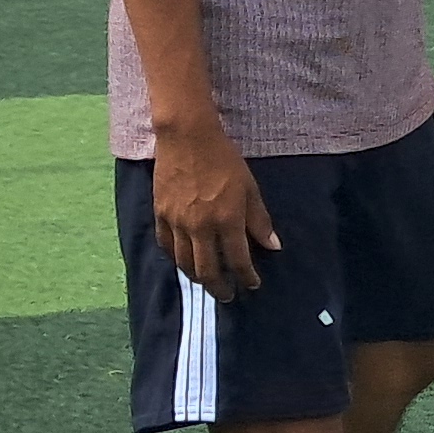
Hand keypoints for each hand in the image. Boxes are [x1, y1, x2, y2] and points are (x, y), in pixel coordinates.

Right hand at [152, 123, 278, 302]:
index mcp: (227, 221)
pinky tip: (184, 261)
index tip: (253, 284)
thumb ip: (260, 220)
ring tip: (207, 281)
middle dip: (220, 287)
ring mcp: (177, 223)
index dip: (247, 278)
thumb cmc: (224, 160)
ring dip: (197, 277)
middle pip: (208, 270)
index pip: (239, 261)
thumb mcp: (250, 189)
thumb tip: (273, 247)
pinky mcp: (160, 215)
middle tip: (227, 295)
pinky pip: (167, 246)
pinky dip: (176, 258)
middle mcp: (200, 227)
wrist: (187, 137)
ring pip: (184, 263)